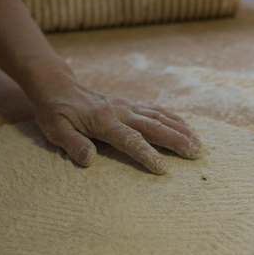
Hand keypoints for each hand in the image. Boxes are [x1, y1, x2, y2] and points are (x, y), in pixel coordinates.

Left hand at [27, 67, 202, 174]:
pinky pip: (157, 111)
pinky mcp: (130, 105)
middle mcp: (120, 111)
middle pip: (154, 126)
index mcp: (103, 120)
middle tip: (195, 155)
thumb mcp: (55, 129)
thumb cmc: (55, 111)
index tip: (162, 168)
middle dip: (176, 141)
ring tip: (198, 145)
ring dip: (181, 131)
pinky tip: (187, 128)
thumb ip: (72, 144)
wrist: (58, 86)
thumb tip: (89, 160)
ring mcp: (128, 106)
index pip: (129, 139)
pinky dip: (175, 119)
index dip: (147, 154)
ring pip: (160, 117)